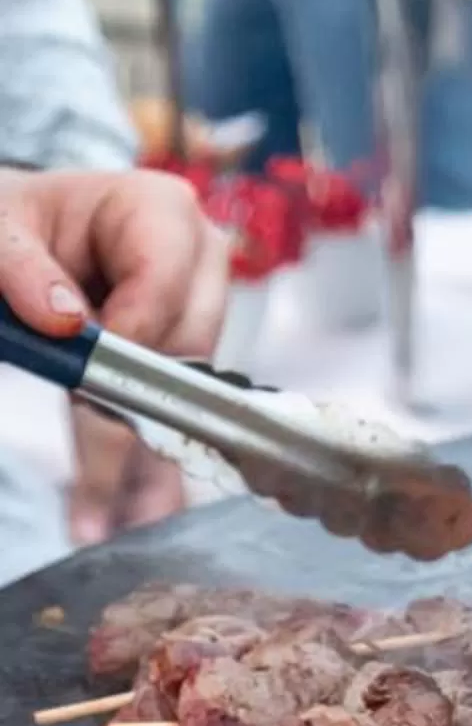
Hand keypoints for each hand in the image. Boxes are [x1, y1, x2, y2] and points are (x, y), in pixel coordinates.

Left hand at [0, 170, 222, 544]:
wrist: (17, 233)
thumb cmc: (10, 223)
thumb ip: (19, 267)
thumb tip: (66, 322)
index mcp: (159, 209)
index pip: (165, 281)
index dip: (133, 337)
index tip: (88, 387)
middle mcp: (198, 257)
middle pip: (187, 344)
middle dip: (139, 413)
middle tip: (95, 484)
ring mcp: (199, 306)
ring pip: (185, 389)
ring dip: (143, 458)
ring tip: (105, 516)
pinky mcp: (184, 351)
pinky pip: (171, 412)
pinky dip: (143, 466)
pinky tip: (125, 512)